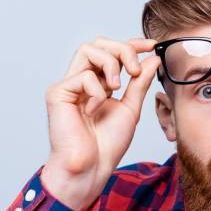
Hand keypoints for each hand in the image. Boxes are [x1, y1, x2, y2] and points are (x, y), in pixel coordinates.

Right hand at [41, 37, 160, 210]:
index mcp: (99, 83)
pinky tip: (94, 110)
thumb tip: (152, 58)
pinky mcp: (57, 93)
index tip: (151, 45)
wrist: (92, 167)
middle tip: (135, 70)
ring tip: (116, 88)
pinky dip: (97, 92)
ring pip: (88, 50)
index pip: (112, 51)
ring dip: (111, 65)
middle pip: (99, 43)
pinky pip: (83, 76)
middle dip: (123, 50)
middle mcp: (82, 80)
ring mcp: (68, 85)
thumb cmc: (107, 144)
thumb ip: (139, 82)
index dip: (131, 44)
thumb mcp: (131, 108)